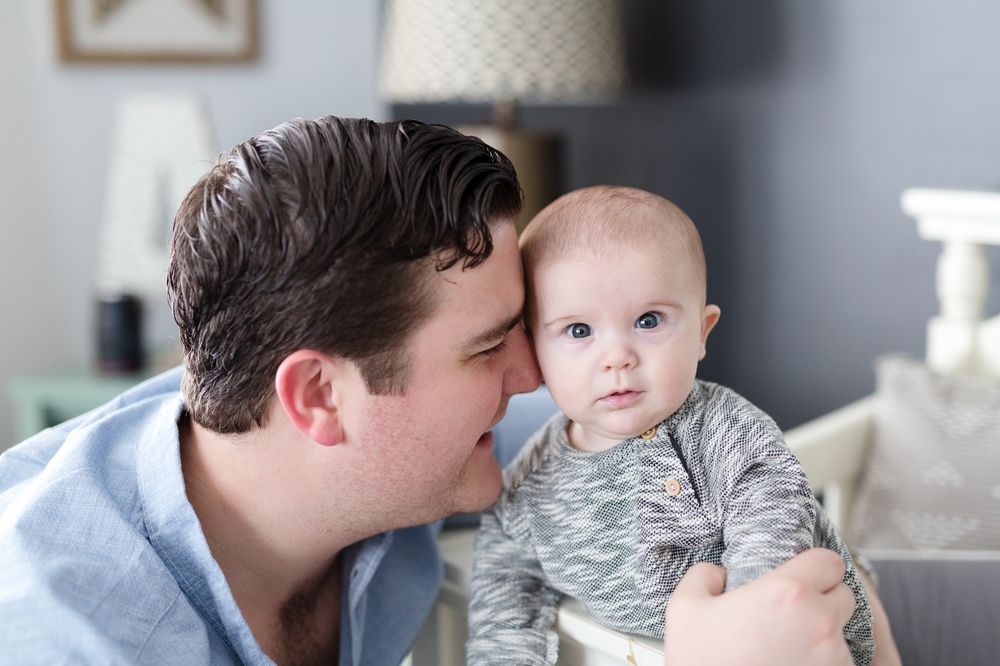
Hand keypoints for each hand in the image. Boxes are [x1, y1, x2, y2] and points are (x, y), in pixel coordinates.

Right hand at [663, 548, 854, 665]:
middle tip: (792, 617)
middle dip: (822, 602)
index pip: (829, 562)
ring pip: (844, 636)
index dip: (814, 568)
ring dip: (824, 638)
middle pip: (844, 597)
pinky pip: (841, 665)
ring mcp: (834, 660)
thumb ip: (705, 575)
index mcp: (788, 592)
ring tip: (789, 651)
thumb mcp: (684, 609)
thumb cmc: (701, 664)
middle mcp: (820, 623)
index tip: (800, 579)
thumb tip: (719, 573)